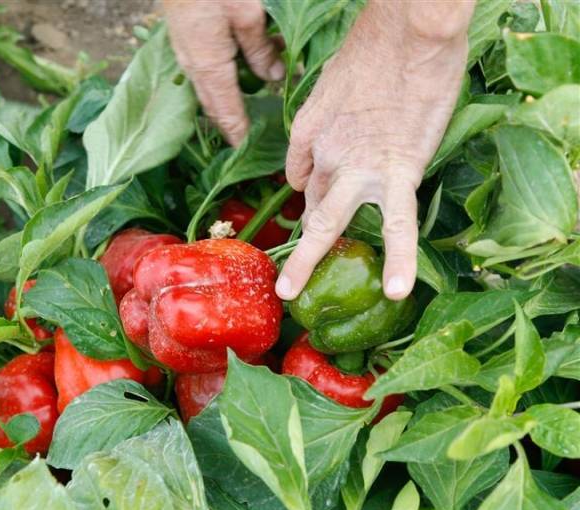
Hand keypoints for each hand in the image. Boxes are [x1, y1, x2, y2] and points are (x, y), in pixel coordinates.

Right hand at [164, 0, 284, 144]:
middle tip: (246, 143)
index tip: (247, 151)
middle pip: (214, 106)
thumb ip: (259, 49)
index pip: (226, 110)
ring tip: (244, 116)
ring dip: (226, 103)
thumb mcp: (248, 15)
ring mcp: (186, 54)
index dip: (238, 133)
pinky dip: (221, 84)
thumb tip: (274, 77)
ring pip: (209, 89)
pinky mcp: (187, 41)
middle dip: (230, 125)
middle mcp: (194, 66)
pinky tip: (236, 78)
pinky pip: (205, 72)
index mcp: (209, 65)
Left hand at [275, 0, 474, 301]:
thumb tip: (306, 170)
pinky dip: (399, 259)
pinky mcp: (398, 169)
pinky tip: (396, 290)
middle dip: (295, 245)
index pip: (305, 177)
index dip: (311, 196)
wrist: (409, 31)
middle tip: (284, 282)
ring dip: (309, 259)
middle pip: (308, 206)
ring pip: (328, 221)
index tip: (319, 207)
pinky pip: (397, 223)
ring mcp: (358, 166)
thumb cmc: (376, 48)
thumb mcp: (330, 82)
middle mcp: (325, 154)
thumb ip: (318, 123)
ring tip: (292, 295)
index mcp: (311, 132)